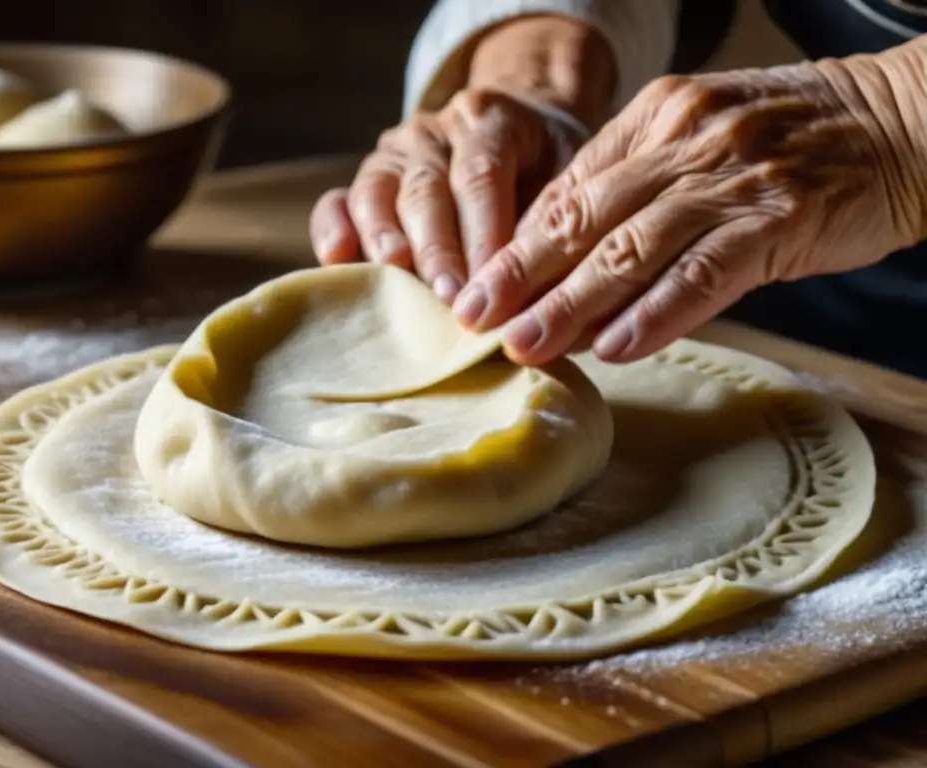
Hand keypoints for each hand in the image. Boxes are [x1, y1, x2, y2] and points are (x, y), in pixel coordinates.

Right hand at [308, 89, 575, 302]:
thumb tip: (539, 301)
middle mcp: (433, 132)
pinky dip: (333, 229)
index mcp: (488, 121)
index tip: (492, 288)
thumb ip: (549, 231)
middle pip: (427, 190)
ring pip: (376, 194)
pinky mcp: (366, 183)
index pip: (480, 175)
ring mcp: (393, 155)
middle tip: (450, 301)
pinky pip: (338, 203)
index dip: (483, 233)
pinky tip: (337, 257)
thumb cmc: (546, 175)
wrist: (516, 137)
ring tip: (397, 282)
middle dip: (437, 251)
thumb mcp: (564, 186)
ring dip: (385, 243)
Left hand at [452, 61, 921, 364]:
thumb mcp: (701, 142)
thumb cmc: (792, 143)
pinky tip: (615, 347)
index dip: (516, 246)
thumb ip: (636, 190)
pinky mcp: (778, 217)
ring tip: (527, 345)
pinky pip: (702, 273)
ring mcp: (730, 177)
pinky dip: (655, 313)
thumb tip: (568, 263)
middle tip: (475, 321)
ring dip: (571, 303)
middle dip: (521, 275)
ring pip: (630, 248)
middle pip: (582, 218)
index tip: (478, 291)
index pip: (566, 190)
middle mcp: (682, 141)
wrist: (902, 122)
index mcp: (653, 118)